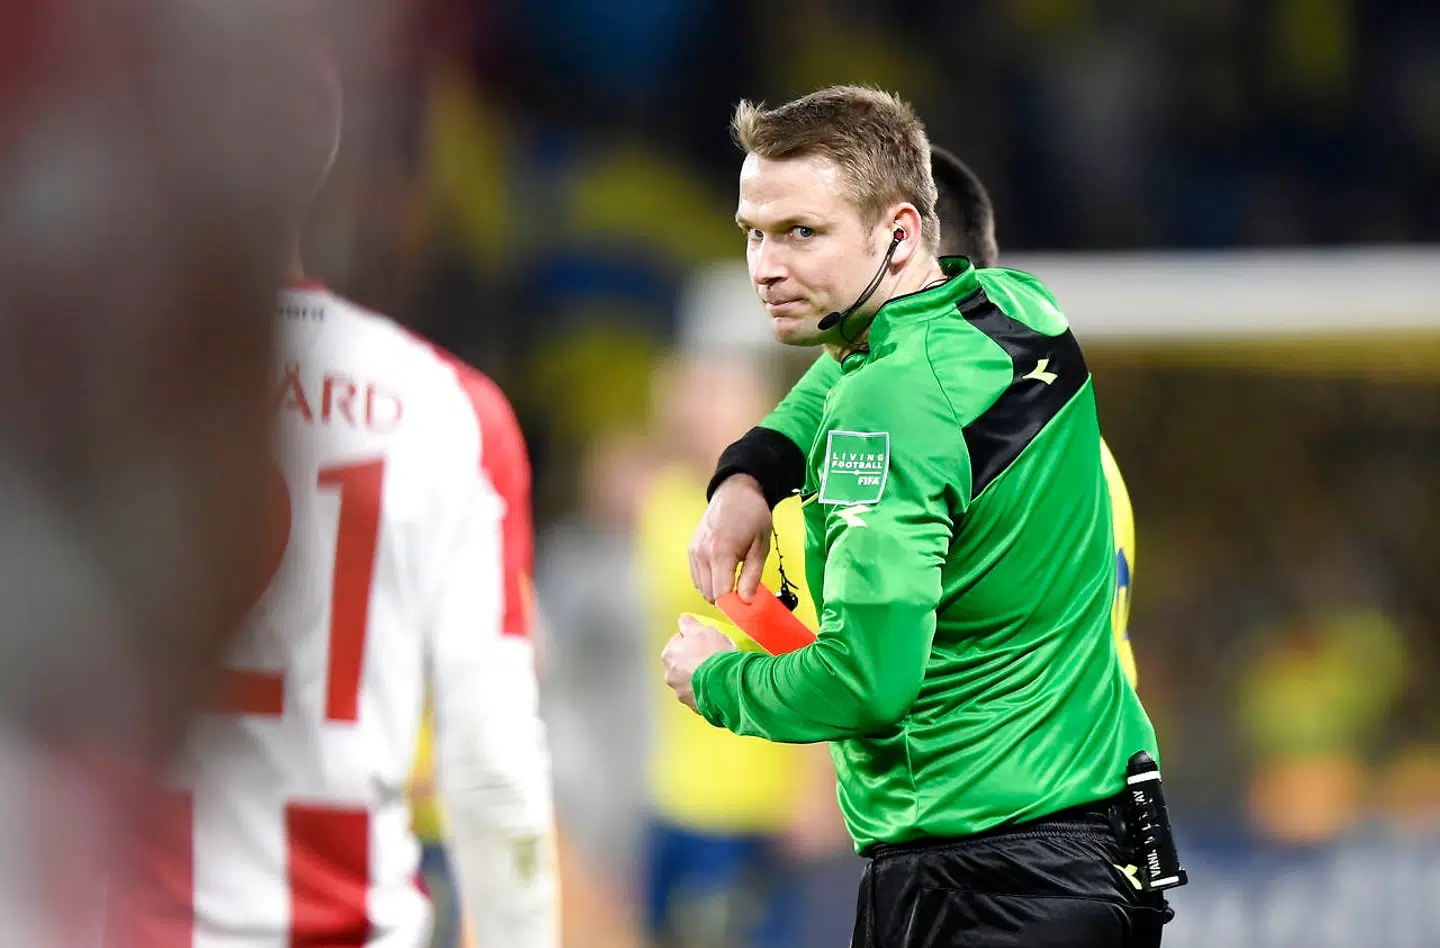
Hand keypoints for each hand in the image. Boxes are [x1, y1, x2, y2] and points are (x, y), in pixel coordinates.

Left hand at [662, 615, 736, 712]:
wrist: (726, 681)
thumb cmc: (713, 654)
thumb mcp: (702, 629)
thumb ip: (689, 624)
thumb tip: (683, 620)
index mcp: (669, 654)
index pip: (677, 642)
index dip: (691, 640)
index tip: (701, 642)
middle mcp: (670, 675)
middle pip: (681, 663)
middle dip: (692, 660)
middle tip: (710, 656)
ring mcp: (681, 692)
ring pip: (689, 680)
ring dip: (698, 676)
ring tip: (715, 672)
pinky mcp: (694, 705)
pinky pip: (699, 694)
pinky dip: (706, 690)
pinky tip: (717, 684)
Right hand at [688, 474, 772, 603]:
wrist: (736, 491)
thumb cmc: (752, 515)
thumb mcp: (760, 546)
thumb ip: (752, 576)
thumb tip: (746, 602)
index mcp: (721, 553)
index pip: (720, 594)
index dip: (734, 606)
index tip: (747, 607)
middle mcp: (702, 553)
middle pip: (709, 595)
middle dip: (726, 600)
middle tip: (744, 593)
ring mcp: (693, 551)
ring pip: (701, 588)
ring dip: (717, 591)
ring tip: (735, 579)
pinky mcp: (691, 550)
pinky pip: (697, 577)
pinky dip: (709, 581)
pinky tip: (724, 572)